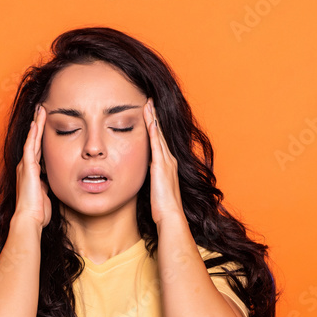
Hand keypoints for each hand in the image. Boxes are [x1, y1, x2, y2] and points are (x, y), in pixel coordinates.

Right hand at [13, 103, 52, 228]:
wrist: (30, 219)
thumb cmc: (38, 211)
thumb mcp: (45, 194)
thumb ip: (47, 185)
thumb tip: (50, 182)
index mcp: (31, 172)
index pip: (37, 149)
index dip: (40, 137)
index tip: (44, 124)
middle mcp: (26, 166)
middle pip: (33, 141)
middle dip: (37, 125)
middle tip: (41, 110)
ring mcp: (26, 166)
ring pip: (32, 140)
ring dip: (36, 124)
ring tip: (39, 110)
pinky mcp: (27, 167)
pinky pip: (30, 147)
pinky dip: (33, 135)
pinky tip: (36, 123)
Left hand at [144, 98, 183, 226]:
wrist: (170, 215)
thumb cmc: (163, 207)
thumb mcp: (156, 189)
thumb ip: (153, 179)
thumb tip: (146, 176)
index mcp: (167, 165)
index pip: (160, 141)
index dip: (155, 127)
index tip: (150, 114)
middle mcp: (169, 160)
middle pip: (160, 133)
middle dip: (155, 117)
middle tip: (150, 101)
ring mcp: (166, 161)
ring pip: (159, 134)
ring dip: (153, 118)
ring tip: (148, 103)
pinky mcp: (161, 165)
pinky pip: (157, 143)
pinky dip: (153, 130)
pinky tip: (150, 119)